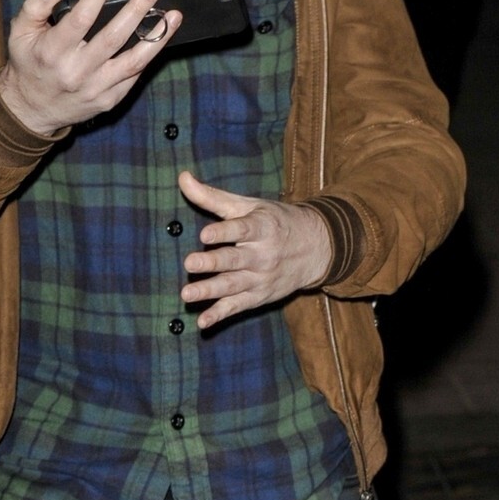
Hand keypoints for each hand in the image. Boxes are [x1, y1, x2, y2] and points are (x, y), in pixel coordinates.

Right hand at [0, 0, 181, 136]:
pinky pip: (134, 76)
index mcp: (53, 51)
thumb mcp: (20, 33)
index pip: (79, 20)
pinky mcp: (109, 100)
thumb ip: (34, 7)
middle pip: (113, 37)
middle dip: (136, 10)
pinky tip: (162, 38)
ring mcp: (96, 88)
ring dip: (158, 36)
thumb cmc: (30, 64)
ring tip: (173, 16)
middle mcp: (76, 71)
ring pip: (134, 61)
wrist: (32, 109)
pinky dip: (150, 56)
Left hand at [178, 171, 332, 329]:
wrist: (316, 249)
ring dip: (210, 291)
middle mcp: (263, 254)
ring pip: (233, 286)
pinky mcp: (259, 296)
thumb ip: (212, 196)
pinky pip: (238, 307)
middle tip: (190, 262)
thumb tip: (182, 177)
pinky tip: (203, 322)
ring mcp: (261, 278)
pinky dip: (220, 315)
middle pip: (234, 260)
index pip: (241, 229)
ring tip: (187, 295)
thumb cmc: (275, 222)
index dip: (223, 231)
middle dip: (212, 262)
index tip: (205, 234)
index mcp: (261, 227)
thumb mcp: (249, 205)